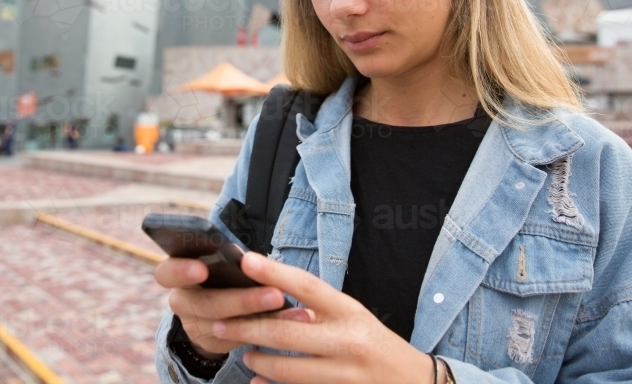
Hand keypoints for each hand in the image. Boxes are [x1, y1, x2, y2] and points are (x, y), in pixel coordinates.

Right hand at [154, 256, 305, 357]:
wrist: (215, 305)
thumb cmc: (218, 272)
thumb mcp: (216, 263)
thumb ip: (228, 260)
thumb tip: (249, 258)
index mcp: (177, 274)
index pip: (167, 273)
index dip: (182, 271)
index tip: (202, 269)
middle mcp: (181, 301)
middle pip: (206, 304)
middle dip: (243, 300)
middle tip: (275, 294)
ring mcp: (194, 326)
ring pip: (224, 326)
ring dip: (259, 316)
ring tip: (287, 307)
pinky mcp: (212, 343)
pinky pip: (238, 338)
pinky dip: (264, 329)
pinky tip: (288, 323)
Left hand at [211, 252, 436, 383]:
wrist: (411, 381)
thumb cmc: (373, 341)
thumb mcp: (352, 315)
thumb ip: (316, 307)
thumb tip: (270, 288)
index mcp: (349, 311)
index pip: (307, 287)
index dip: (275, 272)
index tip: (245, 260)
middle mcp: (348, 341)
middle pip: (286, 334)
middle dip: (247, 328)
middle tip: (220, 324)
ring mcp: (345, 375)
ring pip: (288, 370)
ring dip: (258, 361)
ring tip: (244, 352)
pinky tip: (258, 381)